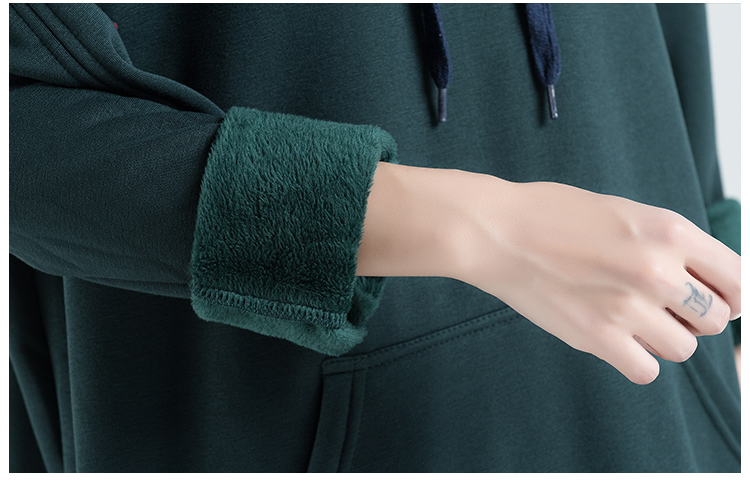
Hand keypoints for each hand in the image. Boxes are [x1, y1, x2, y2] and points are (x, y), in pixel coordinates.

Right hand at [357, 164, 740, 383]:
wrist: (498, 231)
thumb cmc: (550, 214)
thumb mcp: (622, 210)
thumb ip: (666, 242)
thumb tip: (696, 280)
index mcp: (668, 231)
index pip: (737, 277)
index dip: (733, 293)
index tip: (720, 299)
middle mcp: (657, 270)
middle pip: (716, 319)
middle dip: (696, 315)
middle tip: (665, 307)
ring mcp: (628, 307)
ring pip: (684, 348)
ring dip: (665, 337)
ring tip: (634, 320)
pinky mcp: (597, 337)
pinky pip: (646, 369)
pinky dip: (637, 359)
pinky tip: (618, 339)